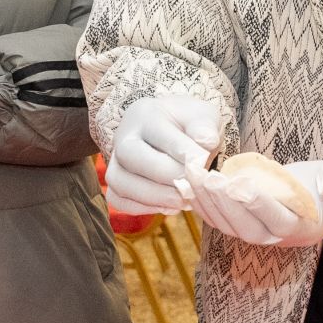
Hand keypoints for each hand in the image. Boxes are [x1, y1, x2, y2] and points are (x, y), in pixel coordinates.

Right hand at [104, 95, 223, 213]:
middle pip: (129, 156)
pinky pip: (118, 200)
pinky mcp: (115, 183)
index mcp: (144, 114)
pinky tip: (170, 207)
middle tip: (192, 186)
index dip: (181, 151)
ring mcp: (115, 161)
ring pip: (120, 182)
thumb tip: (206, 142)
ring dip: (155, 197)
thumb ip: (205, 126)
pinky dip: (143, 208)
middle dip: (164, 174)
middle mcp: (123, 136)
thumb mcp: (203, 116)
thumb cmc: (190, 125)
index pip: (157, 132)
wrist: (175, 134)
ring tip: (184, 201)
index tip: (203, 163)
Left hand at [187, 154, 322, 246]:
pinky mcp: (246, 225)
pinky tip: (185, 185)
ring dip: (206, 202)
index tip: (238, 183)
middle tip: (206, 177)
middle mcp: (279, 239)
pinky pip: (220, 220)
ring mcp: (261, 234)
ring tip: (190, 176)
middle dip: (223, 202)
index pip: (278, 221)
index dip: (258, 204)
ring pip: (228, 225)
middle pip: (246, 227)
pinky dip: (201, 204)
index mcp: (304, 229)